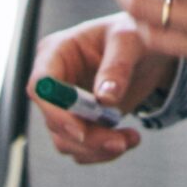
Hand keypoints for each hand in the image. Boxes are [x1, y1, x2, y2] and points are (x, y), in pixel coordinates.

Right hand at [28, 13, 175, 164]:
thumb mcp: (130, 40)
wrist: (146, 51)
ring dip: (97, 148)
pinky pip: (80, 148)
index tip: (81, 131)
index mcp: (56, 52)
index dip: (55, 111)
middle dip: (87, 137)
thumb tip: (106, 98)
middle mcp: (54, 79)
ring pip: (65, 140)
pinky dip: (103, 151)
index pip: (40, 86)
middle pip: (53, 119)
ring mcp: (64, 104)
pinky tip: (128, 139)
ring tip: (131, 139)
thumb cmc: (133, 35)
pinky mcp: (77, 121)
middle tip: (120, 143)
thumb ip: (118, 65)